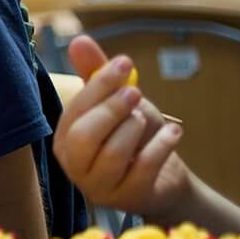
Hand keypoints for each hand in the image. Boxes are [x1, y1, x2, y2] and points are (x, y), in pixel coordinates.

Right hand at [53, 34, 190, 218]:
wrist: (164, 178)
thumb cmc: (134, 137)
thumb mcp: (117, 103)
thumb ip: (96, 75)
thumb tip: (78, 40)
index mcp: (65, 139)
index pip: (74, 109)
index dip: (99, 85)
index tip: (124, 63)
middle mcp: (74, 165)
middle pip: (85, 135)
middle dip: (112, 110)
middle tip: (136, 93)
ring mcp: (99, 186)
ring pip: (112, 154)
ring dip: (135, 129)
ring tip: (148, 118)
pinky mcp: (128, 198)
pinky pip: (144, 168)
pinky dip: (161, 145)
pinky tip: (174, 132)